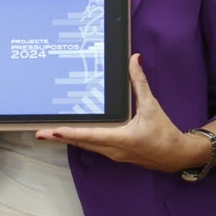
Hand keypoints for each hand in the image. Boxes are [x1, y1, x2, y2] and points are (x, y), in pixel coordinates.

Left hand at [33, 54, 192, 170]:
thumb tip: (134, 60)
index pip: (89, 136)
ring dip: (67, 139)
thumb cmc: (164, 133)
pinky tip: (71, 133)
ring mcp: (112, 153)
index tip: (53, 131)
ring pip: (85, 146)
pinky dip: (80, 139)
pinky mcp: (114, 153)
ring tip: (48, 134)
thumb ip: (140, 83)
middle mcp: (112, 149)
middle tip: (39, 133)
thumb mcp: (152, 106)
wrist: (176, 155)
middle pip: (81, 143)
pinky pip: (92, 146)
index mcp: (120, 139)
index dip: (70, 133)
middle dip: (59, 138)